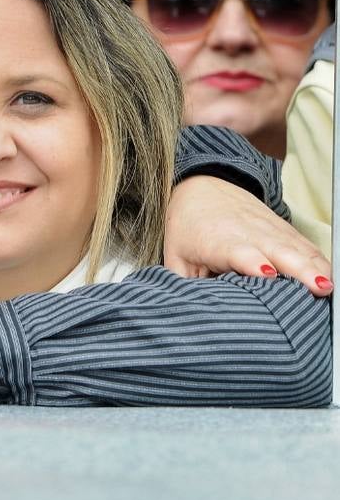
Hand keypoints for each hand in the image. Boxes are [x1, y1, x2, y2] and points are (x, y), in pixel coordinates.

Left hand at [164, 176, 331, 295]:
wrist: (203, 187)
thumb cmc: (187, 227)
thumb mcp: (176, 257)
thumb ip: (184, 285)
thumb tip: (190, 313)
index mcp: (219, 242)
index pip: (241, 253)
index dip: (254, 263)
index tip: (268, 275)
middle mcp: (249, 234)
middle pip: (280, 252)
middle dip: (300, 270)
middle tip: (319, 289)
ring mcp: (271, 230)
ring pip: (299, 249)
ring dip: (316, 268)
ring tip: (330, 289)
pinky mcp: (284, 230)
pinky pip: (307, 247)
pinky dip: (320, 262)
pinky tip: (329, 278)